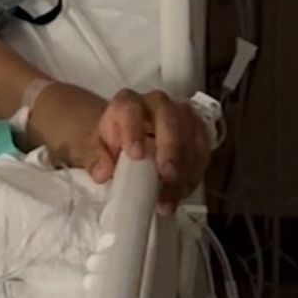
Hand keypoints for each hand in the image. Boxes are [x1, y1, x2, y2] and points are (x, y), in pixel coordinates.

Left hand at [75, 89, 211, 215]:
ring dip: (186, 167)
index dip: (134, 131)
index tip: (135, 155)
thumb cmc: (113, 141)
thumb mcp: (94, 148)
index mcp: (127, 103)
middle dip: (170, 147)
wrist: (128, 137)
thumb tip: (102, 172)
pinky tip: (183, 190)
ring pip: (191, 133)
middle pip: (169, 117)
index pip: (130, 109)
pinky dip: (196, 172)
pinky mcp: (197, 131)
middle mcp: (155, 103)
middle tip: (167, 175)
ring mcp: (180, 115)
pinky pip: (204, 149)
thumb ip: (94, 158)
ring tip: (173, 194)